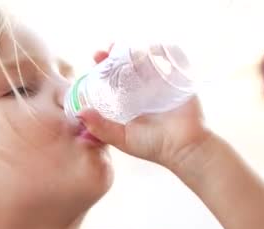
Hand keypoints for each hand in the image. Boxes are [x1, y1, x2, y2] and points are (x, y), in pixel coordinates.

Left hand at [78, 48, 212, 169]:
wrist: (184, 147)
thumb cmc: (153, 146)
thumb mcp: (122, 138)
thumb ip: (101, 127)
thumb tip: (79, 112)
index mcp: (126, 102)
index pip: (111, 78)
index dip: (103, 67)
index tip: (96, 57)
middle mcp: (141, 90)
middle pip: (127, 64)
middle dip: (116, 54)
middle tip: (108, 49)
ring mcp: (159, 84)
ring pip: (145, 59)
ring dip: (135, 49)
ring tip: (126, 46)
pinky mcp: (177, 80)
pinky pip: (169, 60)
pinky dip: (161, 50)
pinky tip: (151, 46)